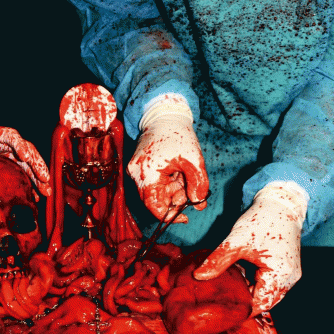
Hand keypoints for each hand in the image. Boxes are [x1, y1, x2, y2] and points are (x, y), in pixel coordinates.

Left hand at [0, 97, 50, 195]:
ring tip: (46, 192)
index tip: (27, 156)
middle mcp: (1, 140)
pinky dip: (29, 179)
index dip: (20, 145)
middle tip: (46, 181)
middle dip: (37, 164)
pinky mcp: (4, 156)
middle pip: (26, 149)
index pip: (10, 136)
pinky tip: (35, 194)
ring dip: (38, 175)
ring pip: (28, 160)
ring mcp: (4, 148)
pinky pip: (21, 167)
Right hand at [127, 94, 208, 221]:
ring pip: (155, 191)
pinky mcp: (139, 166)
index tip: (185, 216)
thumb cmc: (179, 135)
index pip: (153, 205)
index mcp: (147, 173)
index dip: (169, 215)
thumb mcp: (194, 161)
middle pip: (155, 199)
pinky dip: (167, 182)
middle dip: (174, 200)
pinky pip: (152, 182)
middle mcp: (137, 174)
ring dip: (172, 190)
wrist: (164, 116)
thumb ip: (198, 184)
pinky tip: (177, 172)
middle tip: (192, 194)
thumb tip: (198, 204)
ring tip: (185, 177)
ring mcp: (136, 170)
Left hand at [194, 182, 308, 316]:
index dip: (239, 309)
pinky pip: (269, 283)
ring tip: (226, 288)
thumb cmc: (260, 220)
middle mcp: (289, 279)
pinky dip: (254, 282)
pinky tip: (238, 275)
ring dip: (248, 291)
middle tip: (220, 301)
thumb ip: (218, 260)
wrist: (280, 204)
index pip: (258, 304)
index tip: (219, 309)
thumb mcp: (236, 241)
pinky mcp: (286, 268)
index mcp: (280, 276)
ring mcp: (290, 274)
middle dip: (243, 302)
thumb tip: (198, 277)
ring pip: (266, 292)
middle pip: (264, 301)